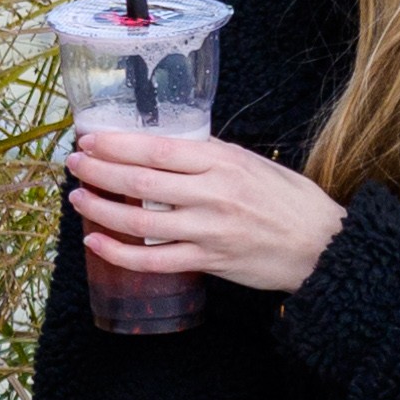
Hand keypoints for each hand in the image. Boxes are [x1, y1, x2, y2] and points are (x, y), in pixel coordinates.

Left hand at [63, 126, 345, 295]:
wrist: (324, 245)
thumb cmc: (288, 201)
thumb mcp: (252, 164)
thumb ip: (209, 157)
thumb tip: (163, 147)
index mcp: (223, 161)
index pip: (157, 148)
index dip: (116, 144)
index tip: (89, 140)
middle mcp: (213, 192)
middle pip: (140, 180)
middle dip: (98, 171)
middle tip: (74, 164)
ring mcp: (209, 229)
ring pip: (140, 219)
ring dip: (100, 208)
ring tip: (77, 199)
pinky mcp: (209, 260)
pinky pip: (153, 259)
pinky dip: (119, 252)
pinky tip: (96, 243)